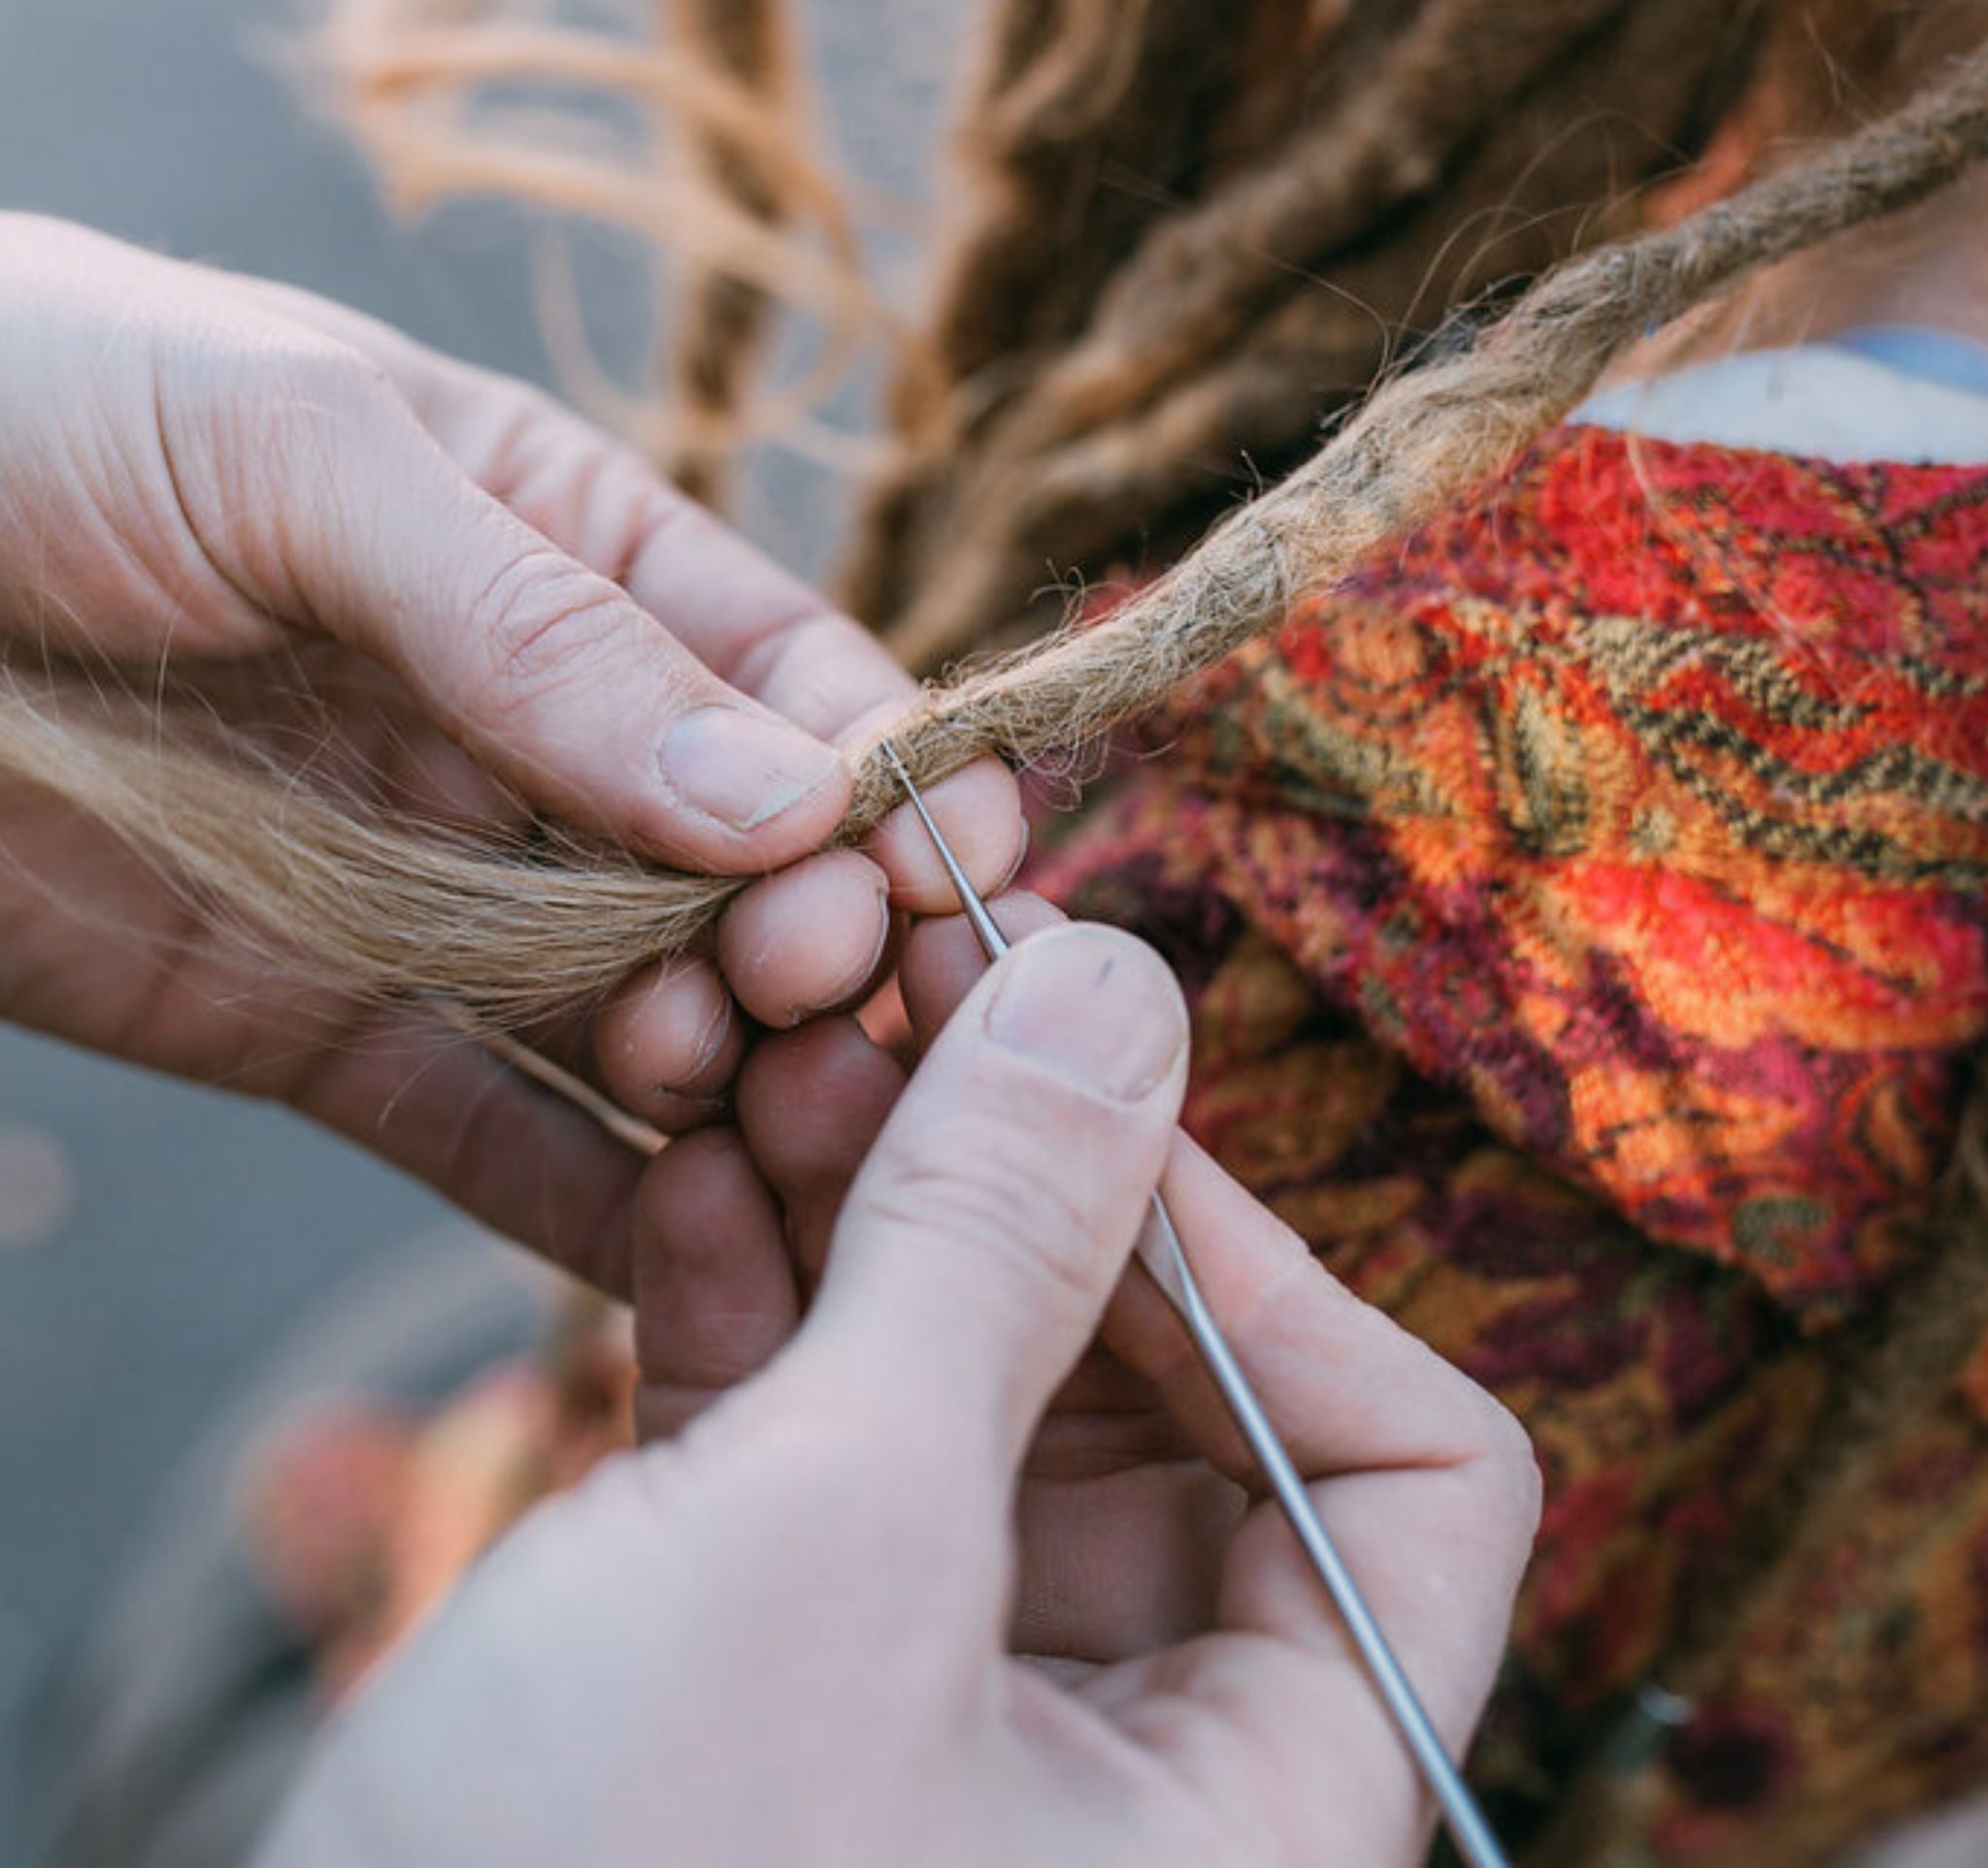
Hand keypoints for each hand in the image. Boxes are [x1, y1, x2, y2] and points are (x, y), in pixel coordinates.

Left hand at [0, 214, 1018, 1276]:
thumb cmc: (37, 408)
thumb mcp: (305, 450)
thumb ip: (546, 625)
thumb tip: (789, 801)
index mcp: (577, 560)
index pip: (791, 681)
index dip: (887, 778)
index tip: (939, 872)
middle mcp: (542, 742)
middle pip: (746, 873)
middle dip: (805, 939)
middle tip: (803, 993)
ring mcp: (445, 895)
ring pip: (645, 1013)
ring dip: (717, 1075)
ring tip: (721, 1100)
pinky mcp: (328, 1026)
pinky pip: (490, 1130)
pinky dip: (589, 1198)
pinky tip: (675, 1251)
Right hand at [259, 921, 1537, 1866]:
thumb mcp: (830, 1539)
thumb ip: (992, 1240)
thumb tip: (1118, 987)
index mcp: (1258, 1813)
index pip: (1413, 1481)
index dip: (1271, 1271)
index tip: (1097, 1117)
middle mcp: (1130, 1765)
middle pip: (1160, 1397)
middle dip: (1027, 1183)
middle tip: (910, 994)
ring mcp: (943, 1707)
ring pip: (970, 1392)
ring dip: (876, 1204)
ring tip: (782, 1046)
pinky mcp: (777, 1674)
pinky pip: (824, 1448)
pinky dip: (764, 1302)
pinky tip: (691, 1173)